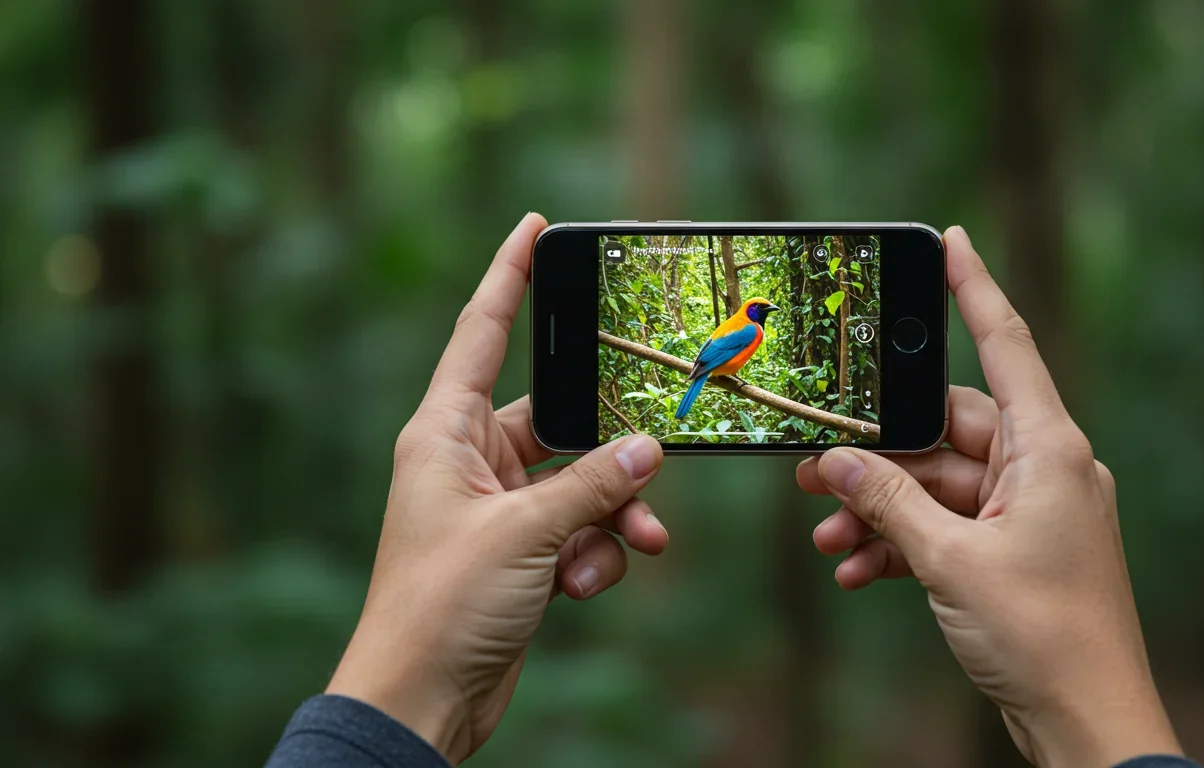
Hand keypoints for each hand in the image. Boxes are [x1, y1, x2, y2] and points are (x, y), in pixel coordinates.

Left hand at [326, 213, 669, 762]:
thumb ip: (591, 486)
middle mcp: (469, 460)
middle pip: (561, 420)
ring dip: (613, 513)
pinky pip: (580, 528)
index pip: (481, 333)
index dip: (509, 275)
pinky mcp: (521, 551)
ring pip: (583, 481)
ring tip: (633, 543)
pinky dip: (596, 552)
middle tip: (655, 446)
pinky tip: (586, 585)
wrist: (420, 700)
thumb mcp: (523, 535)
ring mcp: (497, 508)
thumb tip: (647, 451)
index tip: (534, 225)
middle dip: (611, 448)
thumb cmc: (439, 607)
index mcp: (443, 433)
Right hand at [797, 227, 1179, 766]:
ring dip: (881, 511)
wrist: (1087, 721)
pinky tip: (855, 572)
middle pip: (947, 433)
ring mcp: (1030, 514)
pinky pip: (947, 529)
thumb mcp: (950, 562)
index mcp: (1051, 450)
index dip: (975, 290)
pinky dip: (903, 545)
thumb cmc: (1044, 637)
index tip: (952, 241)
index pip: (1006, 346)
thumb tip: (837, 464)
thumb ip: (888, 504)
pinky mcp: (1014, 553)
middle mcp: (1045, 470)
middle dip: (877, 456)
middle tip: (813, 469)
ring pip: (939, 487)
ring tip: (826, 536)